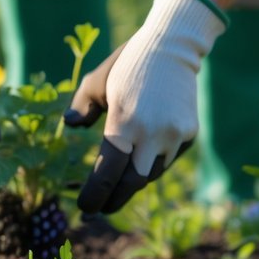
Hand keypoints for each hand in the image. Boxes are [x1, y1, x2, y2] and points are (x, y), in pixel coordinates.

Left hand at [64, 0, 226, 212]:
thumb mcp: (95, 82)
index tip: (84, 207)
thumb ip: (80, 108)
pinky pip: (165, 160)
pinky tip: (136, 164)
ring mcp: (174, 136)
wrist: (172, 47)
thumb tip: (70, 127)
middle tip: (97, 210)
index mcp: (124, 122)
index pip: (107, 173)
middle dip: (112, 200)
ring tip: (114, 187)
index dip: (94, 195)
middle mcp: (152, 134)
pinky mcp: (188, 134)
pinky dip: (149, 166)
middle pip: (130, 184)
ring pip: (149, 175)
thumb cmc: (126, 66)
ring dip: (130, 184)